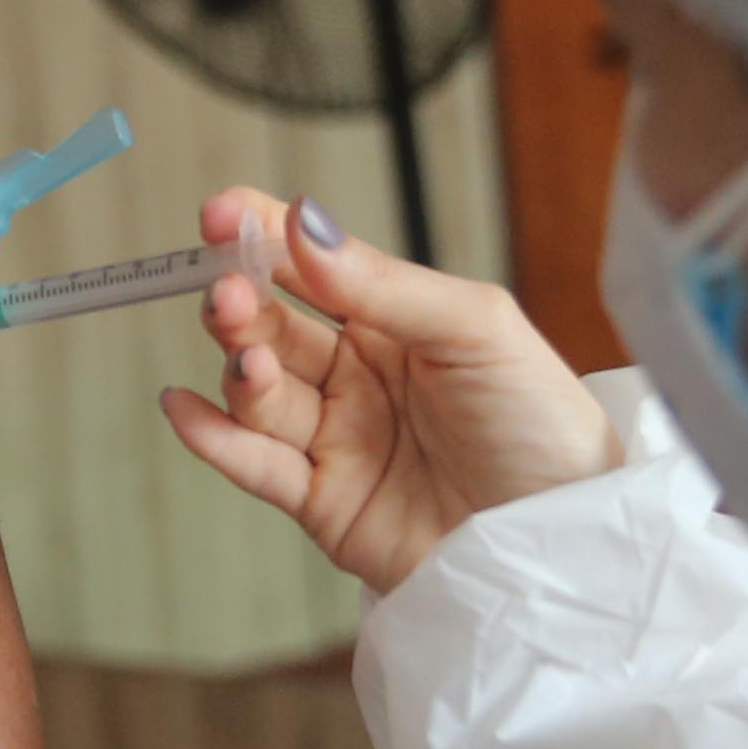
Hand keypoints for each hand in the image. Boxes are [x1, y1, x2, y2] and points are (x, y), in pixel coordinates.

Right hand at [157, 188, 625, 592]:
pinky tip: (185, 408)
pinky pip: (257, 467)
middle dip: (240, 304)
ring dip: (240, 370)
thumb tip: (302, 225)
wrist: (562, 535)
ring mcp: (338, 441)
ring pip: (260, 395)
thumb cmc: (543, 424)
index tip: (221, 213)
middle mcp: (358, 378)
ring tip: (250, 363)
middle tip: (228, 293)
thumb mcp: (476, 330)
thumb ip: (385, 284)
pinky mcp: (326, 506)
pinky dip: (214, 439)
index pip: (309, 266)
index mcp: (395, 323)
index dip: (259, 236)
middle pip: (271, 328)